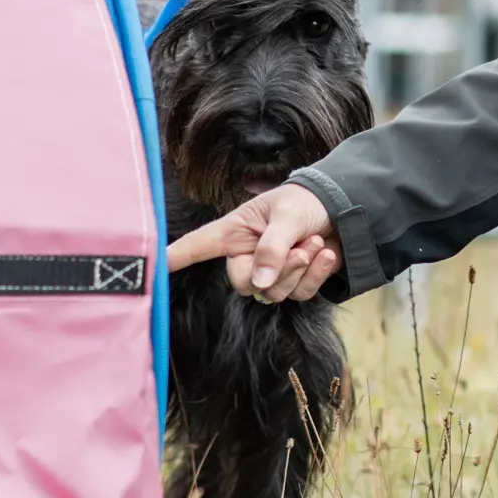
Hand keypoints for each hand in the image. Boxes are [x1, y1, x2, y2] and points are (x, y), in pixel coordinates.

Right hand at [165, 184, 339, 302]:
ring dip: (300, 270)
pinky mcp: (294, 282)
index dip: (174, 257)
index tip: (151, 266)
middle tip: (300, 248)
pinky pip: (300, 294)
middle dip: (277, 271)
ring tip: (315, 242)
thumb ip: (271, 248)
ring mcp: (271, 270)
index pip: (197, 246)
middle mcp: (248, 253)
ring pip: (274, 293)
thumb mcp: (287, 217)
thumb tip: (258, 283)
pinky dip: (316, 275)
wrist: (346, 209)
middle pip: (244, 284)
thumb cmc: (308, 202)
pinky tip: (326, 253)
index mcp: (236, 231)